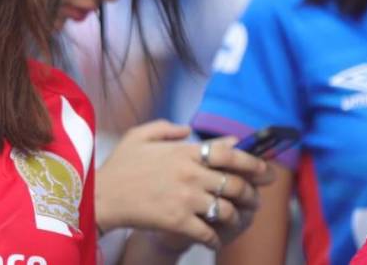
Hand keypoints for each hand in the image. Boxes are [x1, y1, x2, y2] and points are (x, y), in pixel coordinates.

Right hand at [95, 121, 274, 251]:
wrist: (101, 197)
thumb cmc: (118, 167)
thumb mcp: (138, 136)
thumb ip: (165, 128)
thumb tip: (188, 129)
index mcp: (183, 152)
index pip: (231, 154)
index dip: (255, 163)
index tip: (265, 172)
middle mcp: (190, 173)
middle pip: (236, 184)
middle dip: (252, 194)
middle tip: (253, 200)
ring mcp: (185, 198)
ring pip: (228, 210)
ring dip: (236, 217)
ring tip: (233, 220)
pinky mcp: (178, 221)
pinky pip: (210, 232)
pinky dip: (215, 238)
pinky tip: (212, 238)